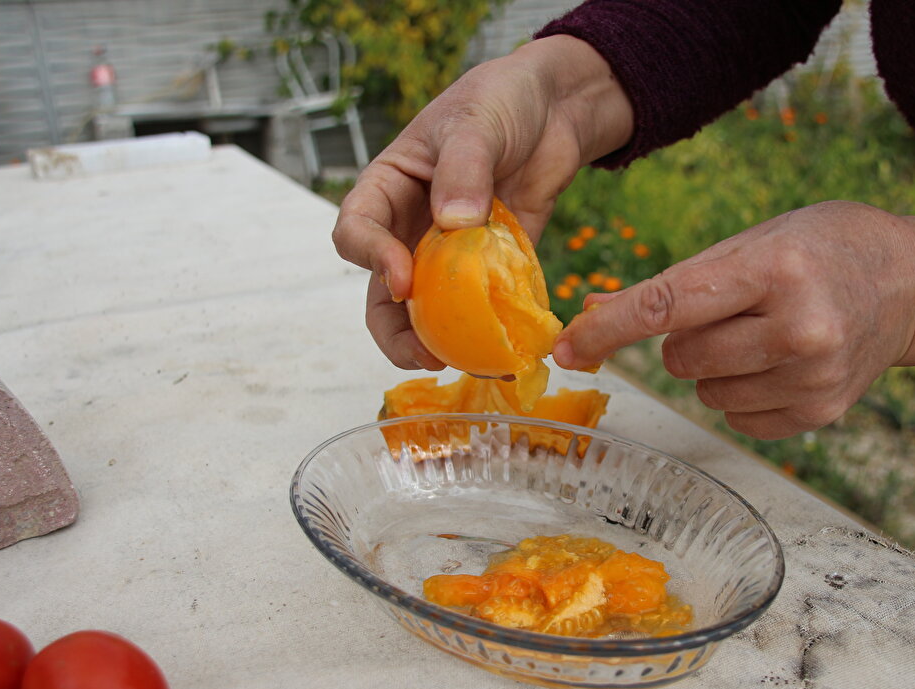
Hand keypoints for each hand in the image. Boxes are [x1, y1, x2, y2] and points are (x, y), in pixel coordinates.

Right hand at [331, 35, 632, 370]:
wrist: (557, 107)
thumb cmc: (502, 100)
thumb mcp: (477, 124)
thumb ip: (465, 170)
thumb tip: (453, 224)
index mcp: (389, 186)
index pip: (356, 229)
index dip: (372, 258)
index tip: (404, 277)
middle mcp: (411, 227)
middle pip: (382, 291)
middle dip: (396, 329)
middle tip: (424, 354)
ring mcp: (451, 252)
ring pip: (428, 310)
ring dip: (439, 341)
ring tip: (463, 363)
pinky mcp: (492, 266)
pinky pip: (482, 305)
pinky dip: (490, 331)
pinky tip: (507, 352)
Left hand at [553, 201, 914, 439]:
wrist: (909, 281)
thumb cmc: (821, 248)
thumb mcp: (752, 242)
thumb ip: (673, 282)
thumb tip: (593, 313)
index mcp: (776, 268)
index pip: (668, 306)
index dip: (608, 331)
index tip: (566, 350)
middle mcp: (800, 326)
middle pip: (680, 358)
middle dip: (682, 339)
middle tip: (728, 311)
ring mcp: (815, 376)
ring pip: (705, 392)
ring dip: (712, 368)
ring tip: (761, 333)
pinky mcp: (823, 411)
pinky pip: (738, 418)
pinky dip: (741, 393)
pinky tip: (778, 363)